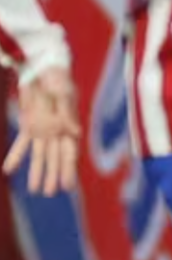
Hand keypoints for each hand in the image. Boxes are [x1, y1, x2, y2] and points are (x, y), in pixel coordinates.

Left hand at [3, 68, 78, 196]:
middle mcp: (57, 131)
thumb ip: (66, 113)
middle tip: (48, 193)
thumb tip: (75, 133)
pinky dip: (16, 157)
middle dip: (52, 176)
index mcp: (69, 125)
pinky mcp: (29, 124)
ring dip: (37, 172)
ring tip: (34, 190)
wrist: (41, 66)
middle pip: (55, 158)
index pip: (69, 153)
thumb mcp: (62, 93)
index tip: (67, 187)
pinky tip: (8, 170)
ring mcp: (42, 129)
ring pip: (39, 155)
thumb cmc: (57, 77)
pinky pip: (22, 144)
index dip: (68, 170)